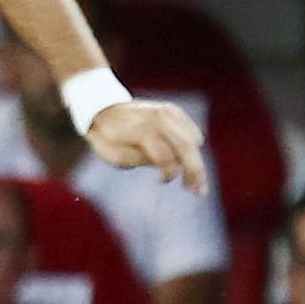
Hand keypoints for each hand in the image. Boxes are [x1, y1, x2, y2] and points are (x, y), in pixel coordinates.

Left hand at [84, 99, 208, 193]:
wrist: (105, 112)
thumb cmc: (108, 139)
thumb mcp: (115, 155)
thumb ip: (140, 160)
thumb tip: (169, 163)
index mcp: (140, 129)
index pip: (164, 154)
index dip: (168, 172)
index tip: (161, 181)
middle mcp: (158, 117)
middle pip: (186, 146)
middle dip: (196, 170)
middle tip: (200, 192)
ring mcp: (169, 111)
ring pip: (193, 140)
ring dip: (195, 162)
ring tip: (192, 182)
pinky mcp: (175, 112)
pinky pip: (192, 132)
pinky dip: (192, 149)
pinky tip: (186, 164)